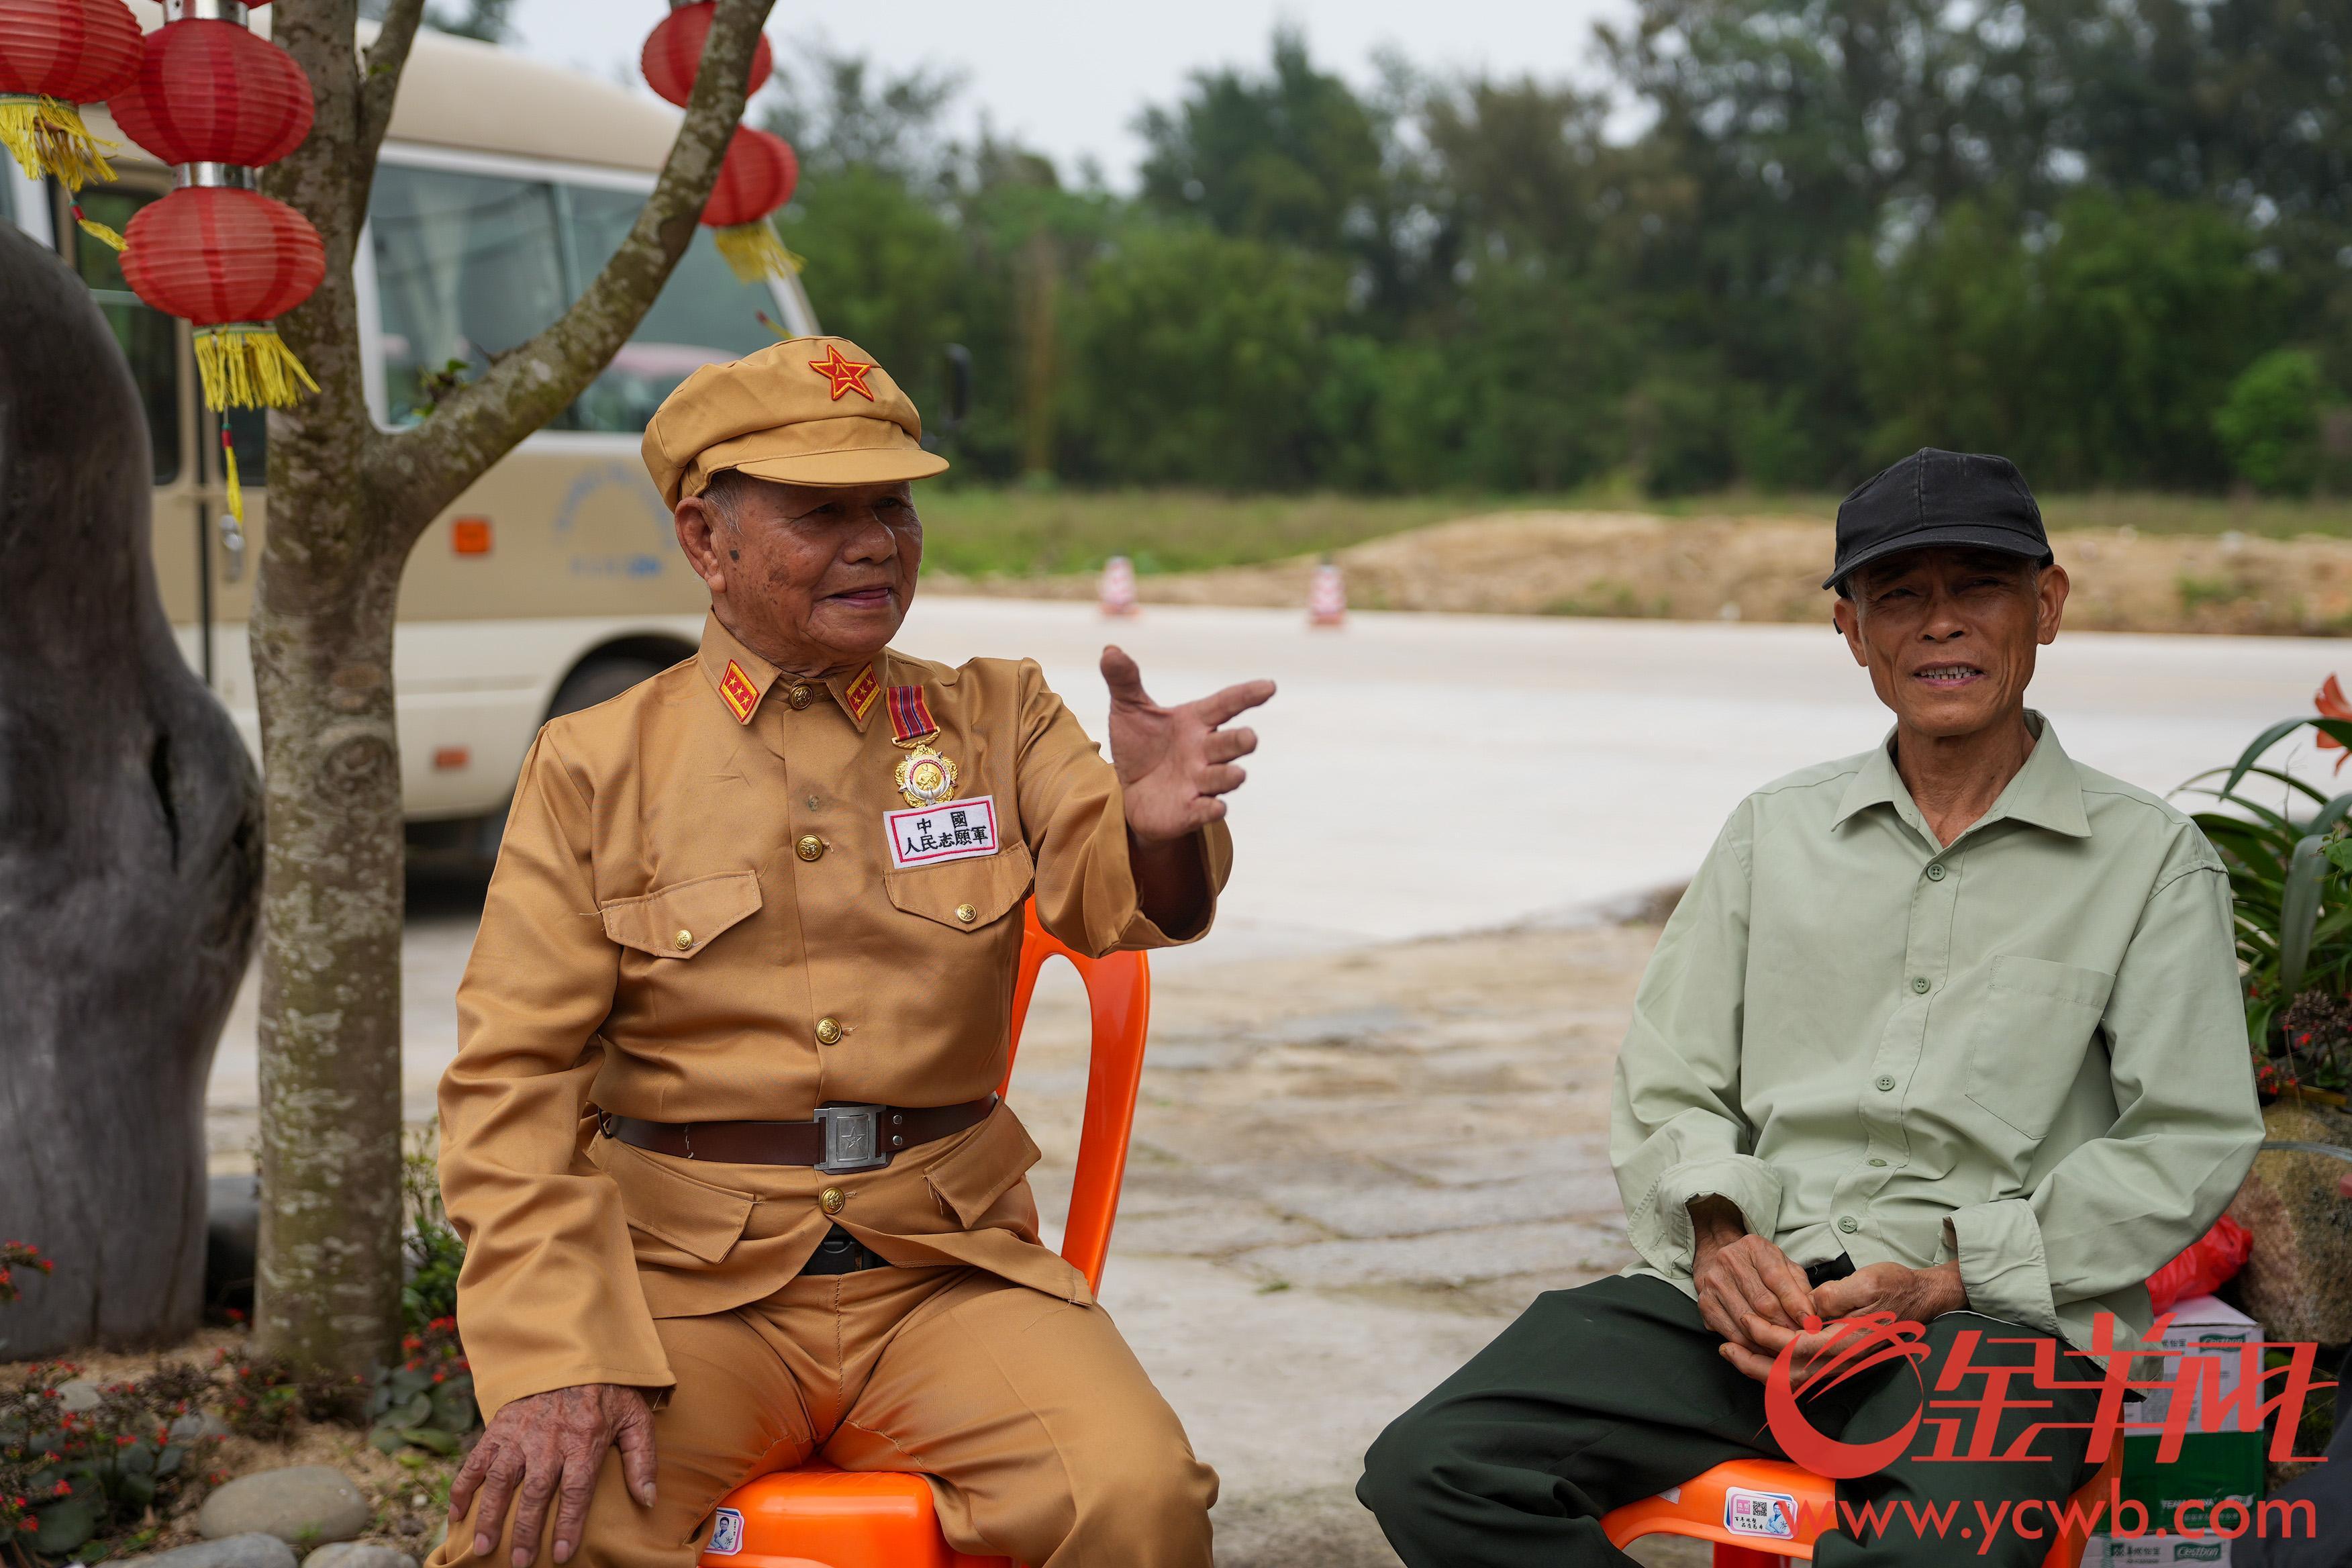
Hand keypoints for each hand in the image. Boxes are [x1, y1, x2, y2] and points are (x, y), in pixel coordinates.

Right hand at [448, 1384, 656, 1566]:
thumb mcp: (636, 1419)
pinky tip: (457, 1515)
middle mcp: (549, 1439)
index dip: (568, 1524)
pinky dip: (463, 1487)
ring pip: (500, 1480)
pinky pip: (476, 1460)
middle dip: (525, 1530)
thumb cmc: (609, 1392)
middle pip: (535, 1492)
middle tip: (519, 1563)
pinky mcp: (500, 1426)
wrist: (576, 1352)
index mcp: (584, 1440)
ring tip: (483, 1547)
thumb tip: (648, 1499)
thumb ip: (643, 1460)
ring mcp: (520, 1433)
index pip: (576, 1491)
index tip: (560, 1555)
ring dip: (489, 1515)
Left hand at [1101, 646, 1274, 841]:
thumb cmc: (1140, 745)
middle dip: (1240, 741)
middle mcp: (1204, 751)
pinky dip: (1210, 810)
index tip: (1269, 686)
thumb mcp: (1127, 709)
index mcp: (1195, 721)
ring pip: (1222, 777)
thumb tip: (1110, 651)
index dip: (1247, 695)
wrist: (1132, 792)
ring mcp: (1199, 782)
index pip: (1226, 704)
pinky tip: (1217, 808)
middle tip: (1250, 737)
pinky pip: (1204, 810)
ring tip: (1238, 774)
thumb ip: (1124, 680)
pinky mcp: (1189, 810)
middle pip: (1229, 743)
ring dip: (1230, 776)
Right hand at [1689, 1196, 1815, 1380]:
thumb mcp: (1783, 1265)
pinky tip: (1765, 1352)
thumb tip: (1814, 1313)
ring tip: (1788, 1352)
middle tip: (1803, 1343)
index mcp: (1754, 1247)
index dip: (1796, 1303)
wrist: (1716, 1258)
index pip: (1777, 1278)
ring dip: (1770, 1341)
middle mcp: (1729, 1261)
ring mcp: (1714, 1282)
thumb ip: (1799, 1285)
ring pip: (1747, 1321)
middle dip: (1786, 1326)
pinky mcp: (1705, 1303)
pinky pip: (1731, 1333)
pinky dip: (1751, 1347)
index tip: (1811, 1322)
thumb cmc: (1758, 1265)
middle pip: (1762, 1302)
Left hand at [1729, 1262, 1966, 1382]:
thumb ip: (1835, 1295)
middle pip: (1789, 1375)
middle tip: (1725, 1348)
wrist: (1923, 1300)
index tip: (1744, 1319)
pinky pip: (1802, 1375)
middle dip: (1753, 1364)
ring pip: (1793, 1380)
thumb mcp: (1867, 1281)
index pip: (1796, 1347)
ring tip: (1733, 1353)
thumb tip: (1808, 1305)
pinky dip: (1775, 1371)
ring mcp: (1842, 1366)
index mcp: (1848, 1342)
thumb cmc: (1896, 1287)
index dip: (1766, 1335)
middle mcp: (1844, 1362)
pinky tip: (1758, 1357)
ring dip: (1761, 1371)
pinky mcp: (1839, 1363)